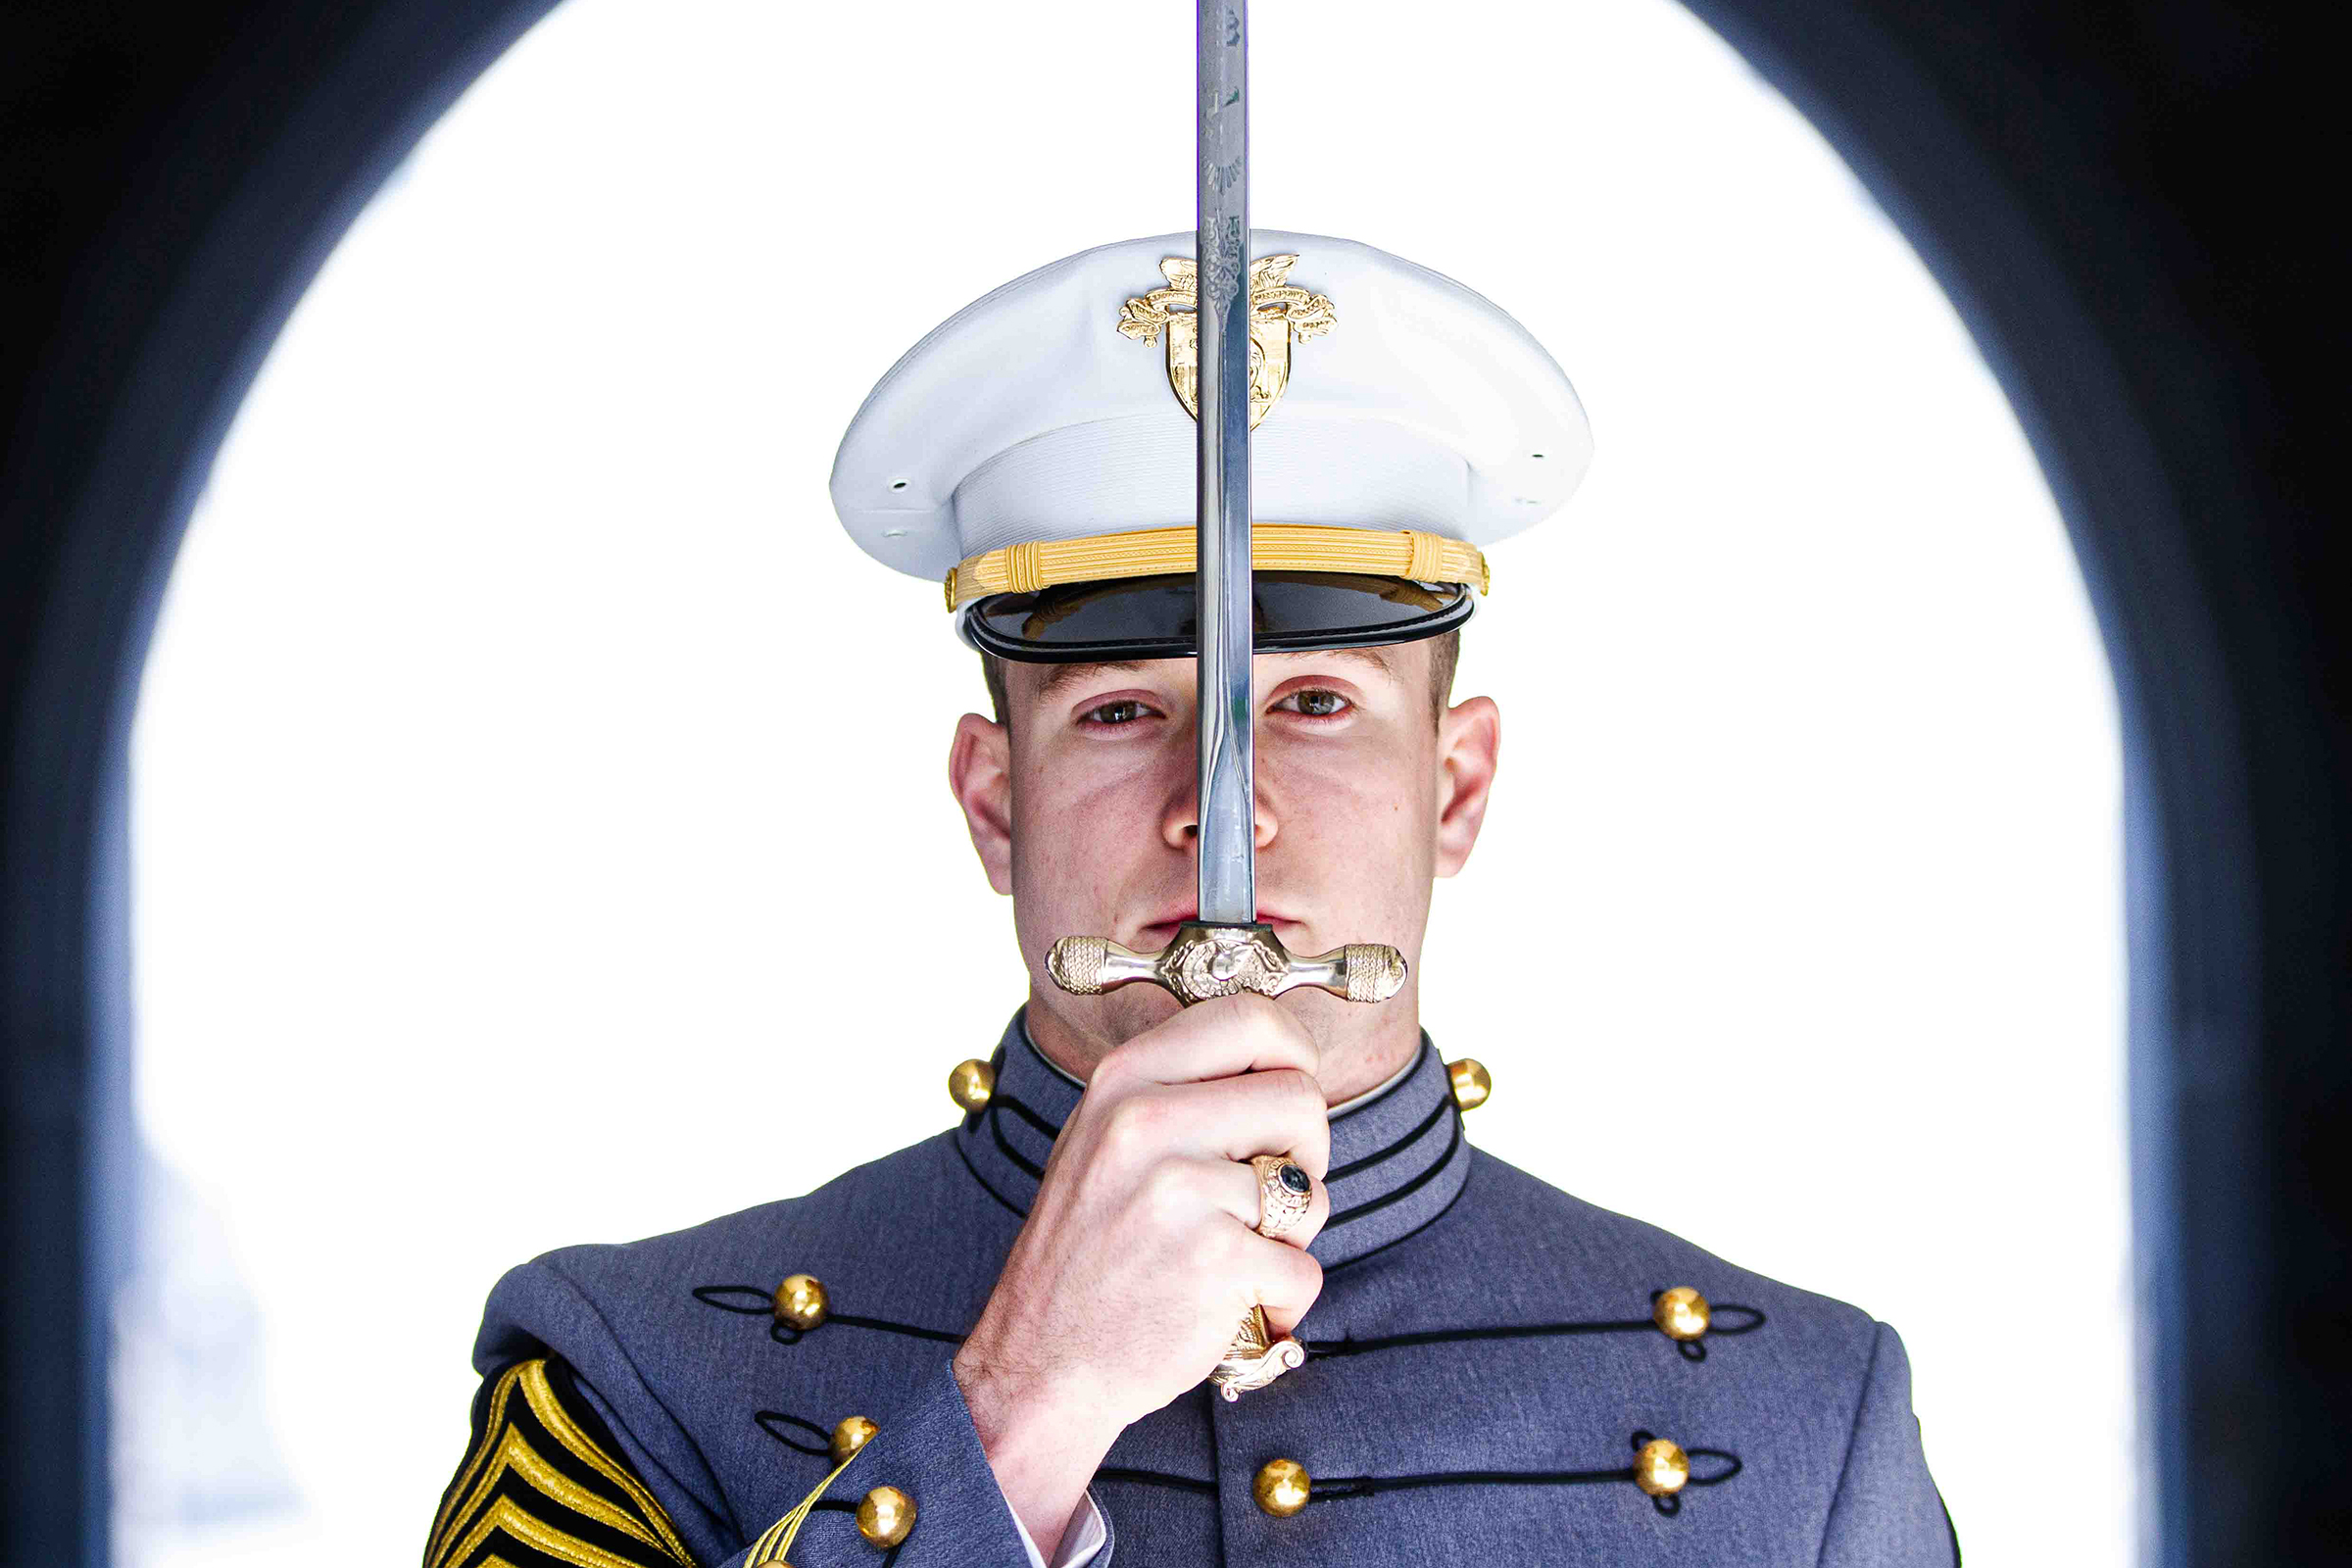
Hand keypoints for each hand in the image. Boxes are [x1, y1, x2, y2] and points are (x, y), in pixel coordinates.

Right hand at [952, 994, 1331, 1549]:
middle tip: (1259, 1195)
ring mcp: (1179, 1192)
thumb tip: (1279, 1052)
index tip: (1285, 1093)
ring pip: (1309, 1191)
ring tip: (1226, 1252)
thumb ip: (1180, 1088)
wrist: (1040, 1362)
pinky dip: (1280, 1301)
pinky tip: (1226, 1305)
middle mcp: (1146, 1122)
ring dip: (1288, 1236)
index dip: (1293, 1055)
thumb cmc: (1089, 1251)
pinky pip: (1303, 1271)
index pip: (1252, 1018)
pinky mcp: (1213, 1263)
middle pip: (1301, 1098)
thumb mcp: (1105, 1138)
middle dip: (1303, 1154)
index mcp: (1124, 1079)